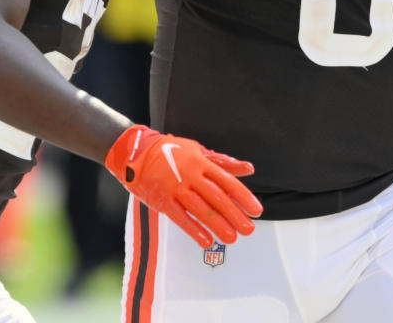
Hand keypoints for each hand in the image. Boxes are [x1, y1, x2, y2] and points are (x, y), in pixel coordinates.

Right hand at [106, 124, 262, 247]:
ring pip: (200, 209)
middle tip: (248, 230)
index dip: (243, 197)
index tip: (256, 210)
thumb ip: (224, 162)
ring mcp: (175, 187)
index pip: (227, 181)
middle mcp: (190, 174)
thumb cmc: (171, 151)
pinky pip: (180, 217)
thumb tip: (249, 169)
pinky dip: (194, 229)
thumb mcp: (198, 151)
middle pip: (216, 198)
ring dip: (217, 225)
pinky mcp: (161, 200)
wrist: (136, 151)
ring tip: (232, 238)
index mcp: (201, 162)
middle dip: (234, 215)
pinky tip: (206, 240)